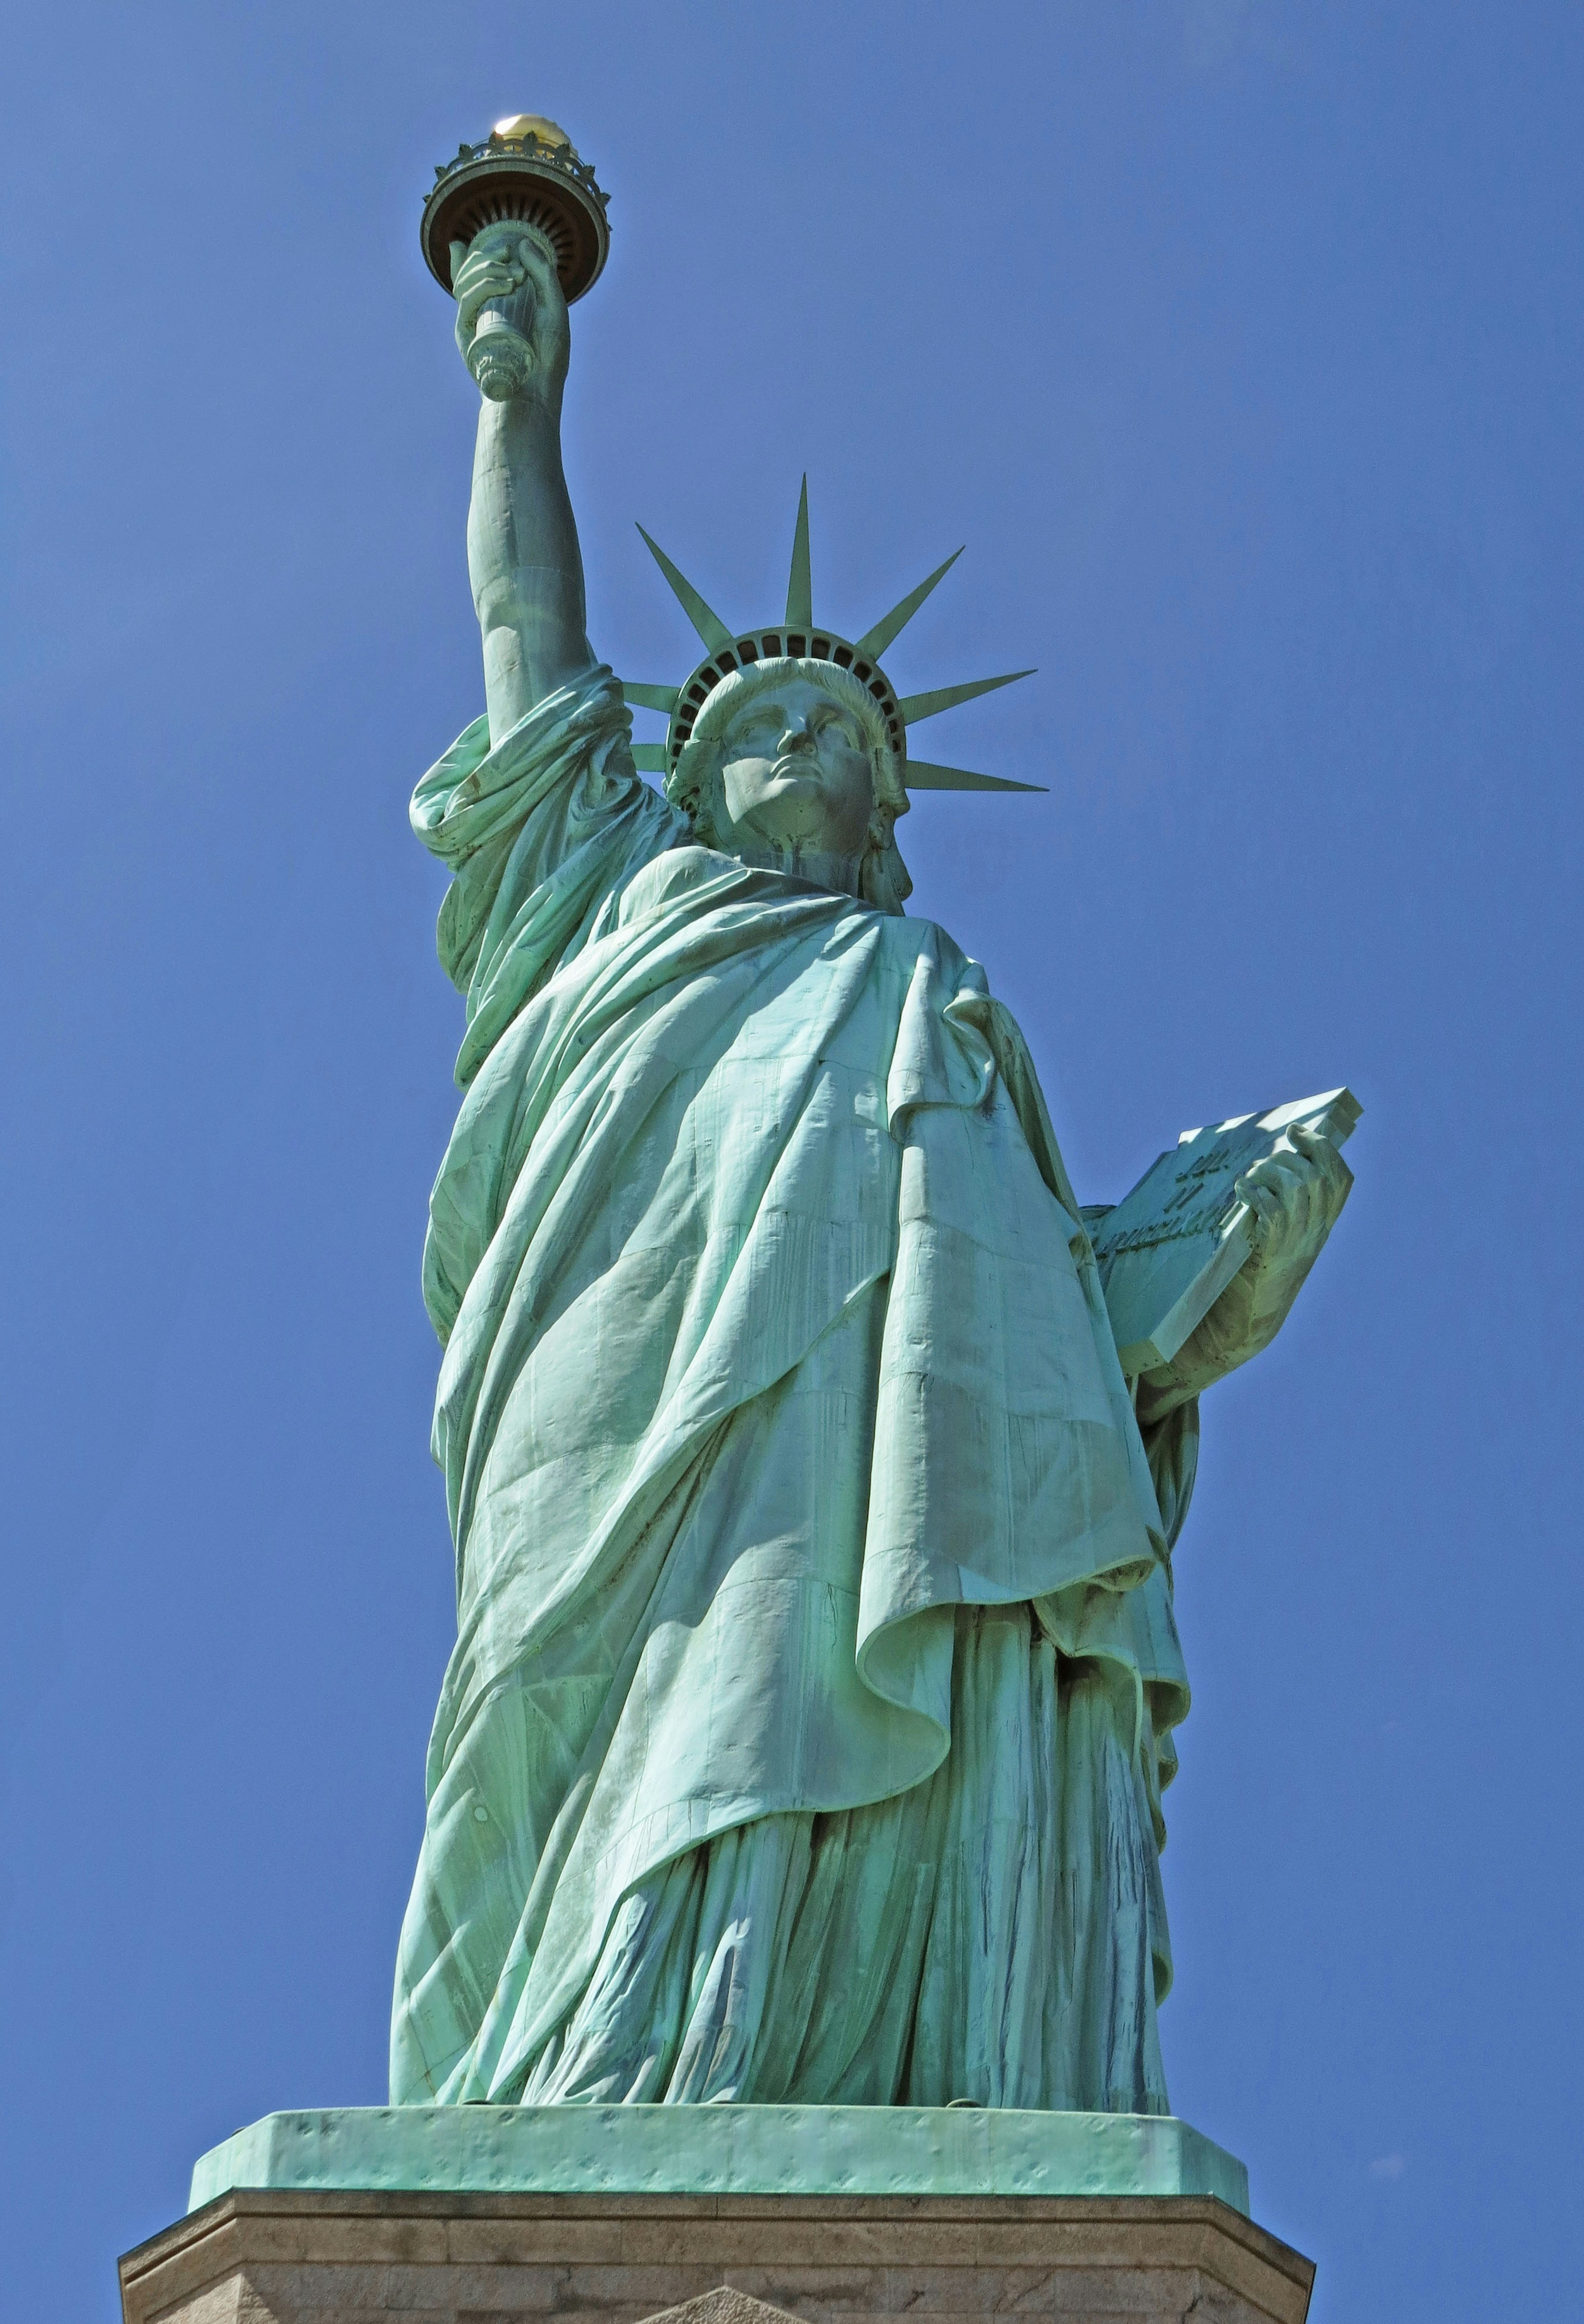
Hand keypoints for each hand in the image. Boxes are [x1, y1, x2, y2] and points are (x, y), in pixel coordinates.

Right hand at [450, 222, 570, 406]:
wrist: (538, 393)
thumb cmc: (547, 357)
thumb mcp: (553, 309)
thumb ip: (543, 275)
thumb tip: (522, 242)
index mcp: (495, 303)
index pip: (477, 268)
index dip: (485, 251)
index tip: (510, 249)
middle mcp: (479, 311)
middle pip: (469, 269)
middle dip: (488, 255)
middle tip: (511, 257)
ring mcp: (470, 322)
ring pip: (464, 280)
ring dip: (488, 268)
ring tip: (514, 276)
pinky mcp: (465, 335)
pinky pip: (466, 300)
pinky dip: (484, 285)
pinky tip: (505, 283)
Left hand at [1234, 1122, 1353, 1288]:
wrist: (1252, 1310)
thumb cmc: (1264, 1262)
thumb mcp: (1289, 1228)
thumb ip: (1294, 1198)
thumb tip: (1283, 1154)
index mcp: (1325, 1222)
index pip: (1342, 1178)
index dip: (1322, 1147)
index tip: (1297, 1132)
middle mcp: (1317, 1229)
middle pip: (1317, 1176)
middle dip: (1287, 1157)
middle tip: (1262, 1164)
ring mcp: (1297, 1239)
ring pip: (1297, 1187)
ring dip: (1268, 1173)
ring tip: (1250, 1179)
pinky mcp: (1273, 1248)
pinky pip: (1273, 1209)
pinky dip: (1255, 1193)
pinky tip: (1242, 1192)